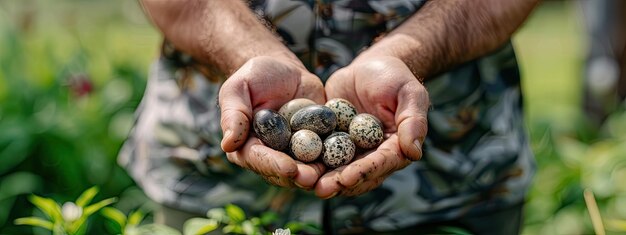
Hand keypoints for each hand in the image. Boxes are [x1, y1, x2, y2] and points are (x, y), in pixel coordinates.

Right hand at [218, 56, 325, 188]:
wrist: (283, 69)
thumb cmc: (254, 76)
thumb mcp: (238, 89)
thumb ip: (233, 114)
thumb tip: (227, 144)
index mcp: (246, 146)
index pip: (258, 159)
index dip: (273, 165)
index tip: (288, 167)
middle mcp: (270, 155)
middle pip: (283, 171)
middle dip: (299, 176)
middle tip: (312, 178)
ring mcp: (294, 152)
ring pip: (306, 168)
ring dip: (318, 174)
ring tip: (331, 176)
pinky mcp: (315, 145)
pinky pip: (325, 155)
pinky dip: (335, 160)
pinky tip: (347, 161)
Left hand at [316, 56, 428, 197]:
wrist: (368, 67)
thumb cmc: (394, 77)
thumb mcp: (409, 93)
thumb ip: (413, 121)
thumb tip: (415, 152)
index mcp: (396, 148)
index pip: (381, 164)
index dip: (364, 172)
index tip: (347, 178)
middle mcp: (374, 155)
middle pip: (357, 175)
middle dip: (339, 183)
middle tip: (320, 188)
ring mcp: (352, 151)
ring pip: (337, 170)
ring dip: (322, 178)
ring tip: (304, 182)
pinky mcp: (332, 142)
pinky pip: (320, 154)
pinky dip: (309, 161)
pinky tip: (292, 165)